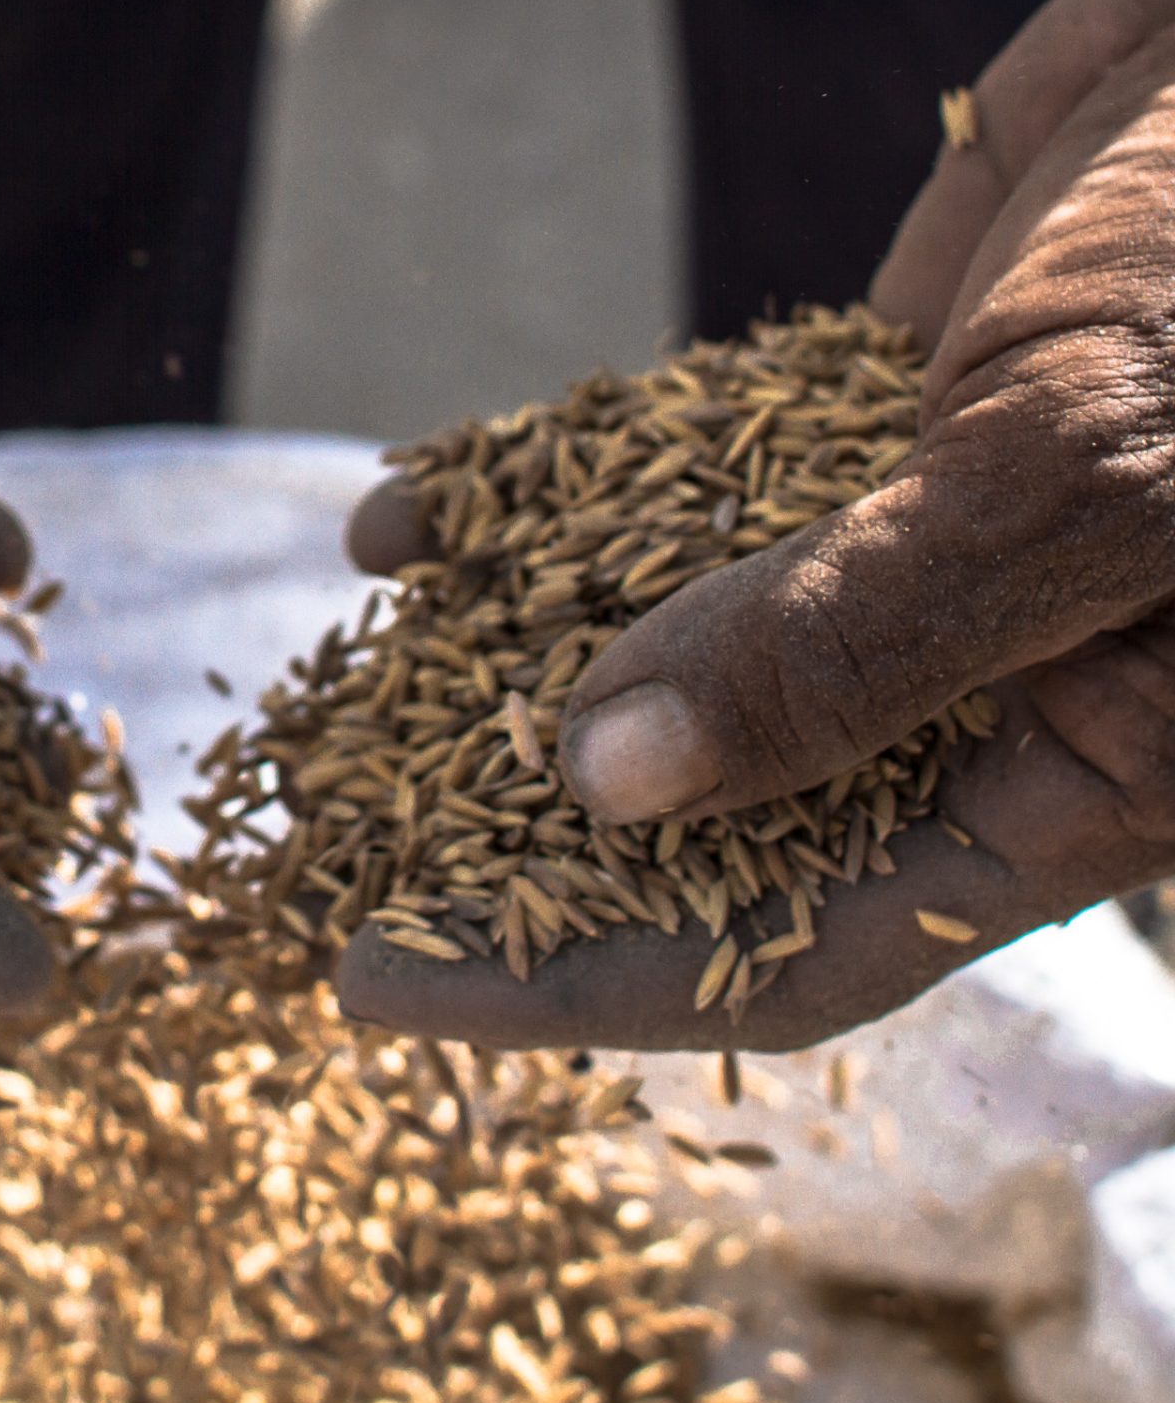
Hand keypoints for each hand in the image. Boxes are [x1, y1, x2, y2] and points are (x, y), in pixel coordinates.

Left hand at [340, 0, 1174, 1048]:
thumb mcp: (1072, 478)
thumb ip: (851, 642)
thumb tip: (611, 784)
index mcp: (1074, 770)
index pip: (795, 942)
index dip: (581, 976)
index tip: (382, 978)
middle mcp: (974, 678)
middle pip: (713, 811)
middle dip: (514, 826)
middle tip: (328, 832)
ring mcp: (900, 545)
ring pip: (668, 645)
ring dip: (499, 662)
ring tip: (338, 675)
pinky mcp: (845, 424)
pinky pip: (660, 488)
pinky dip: (535, 504)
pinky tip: (404, 516)